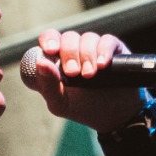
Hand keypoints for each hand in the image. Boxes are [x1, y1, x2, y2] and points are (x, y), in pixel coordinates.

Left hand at [25, 28, 148, 132]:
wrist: (114, 118)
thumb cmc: (82, 108)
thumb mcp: (60, 103)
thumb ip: (47, 85)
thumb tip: (41, 63)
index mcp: (57, 60)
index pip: (49, 39)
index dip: (49, 40)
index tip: (51, 51)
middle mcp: (76, 51)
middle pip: (68, 38)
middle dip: (69, 54)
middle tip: (73, 72)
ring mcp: (95, 49)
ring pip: (87, 38)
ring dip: (87, 56)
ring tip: (90, 75)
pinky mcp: (114, 50)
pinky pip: (107, 41)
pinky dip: (103, 51)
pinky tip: (102, 65)